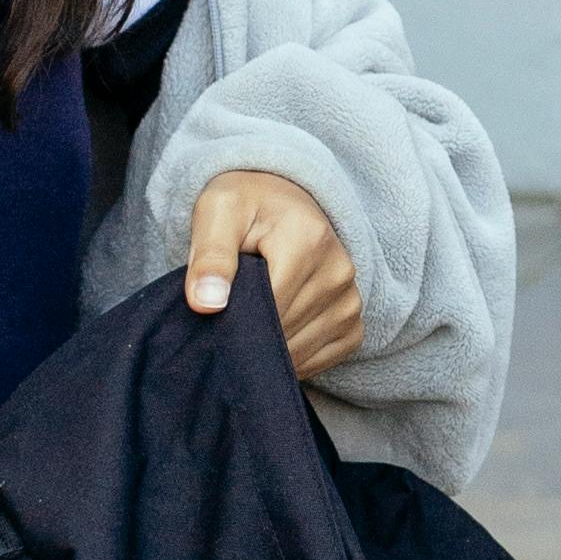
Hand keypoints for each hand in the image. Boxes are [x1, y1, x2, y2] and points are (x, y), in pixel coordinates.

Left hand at [181, 167, 362, 383]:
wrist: (280, 200)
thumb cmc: (245, 206)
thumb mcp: (217, 212)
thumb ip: (209, 256)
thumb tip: (206, 304)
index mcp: (309, 240)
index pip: (269, 306)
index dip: (235, 317)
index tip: (215, 305)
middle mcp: (340, 271)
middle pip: (284, 331)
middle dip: (250, 332)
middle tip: (228, 309)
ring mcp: (351, 299)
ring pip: (300, 351)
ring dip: (270, 348)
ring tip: (253, 316)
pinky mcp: (354, 320)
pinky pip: (323, 359)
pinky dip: (294, 357)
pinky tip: (275, 333)